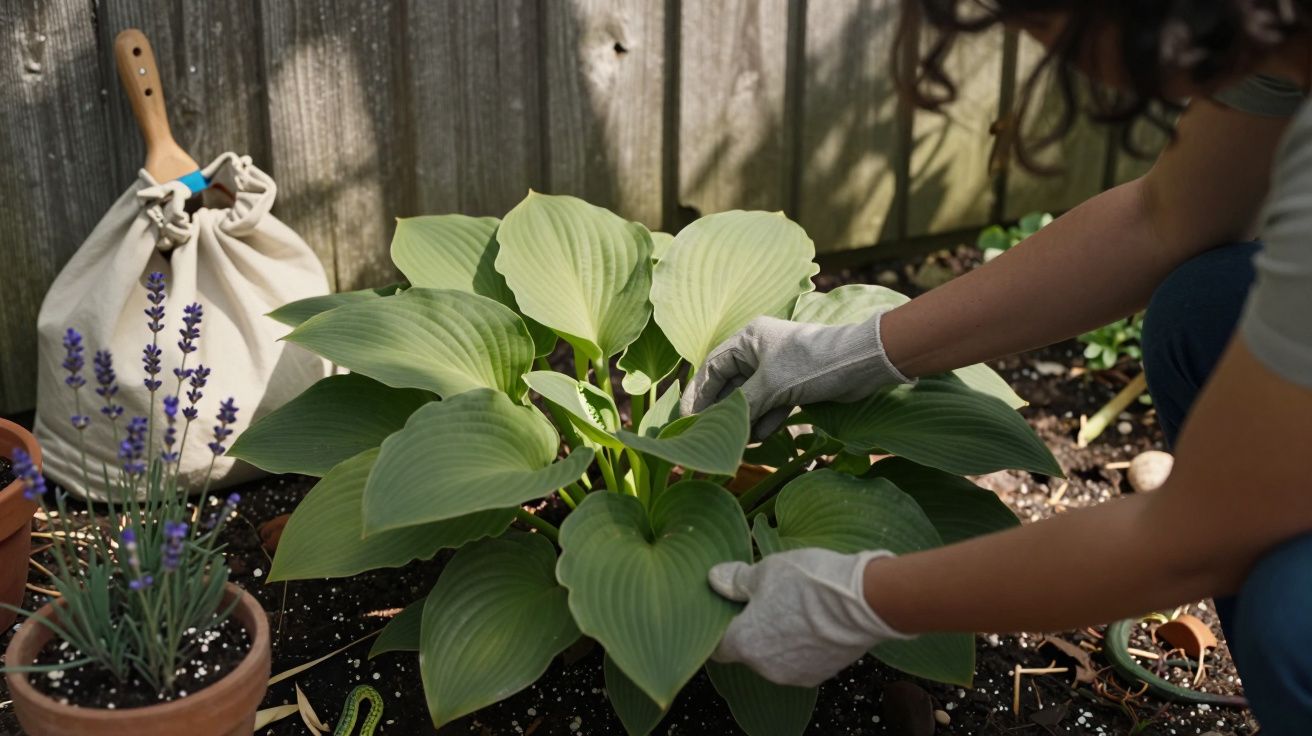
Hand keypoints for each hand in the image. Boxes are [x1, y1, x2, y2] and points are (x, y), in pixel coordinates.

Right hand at [680, 312, 911, 438]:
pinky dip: (764, 420)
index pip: (711, 368)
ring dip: (743, 420)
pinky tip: (757, 437)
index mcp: (748, 339)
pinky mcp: (793, 385)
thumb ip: (742, 406)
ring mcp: (777, 369)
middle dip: (722, 411)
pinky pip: (769, 405)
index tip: (686, 419)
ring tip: (734, 441)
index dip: (697, 394)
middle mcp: (759, 351)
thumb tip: (722, 428)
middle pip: (729, 385)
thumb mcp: (771, 385)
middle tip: (708, 436)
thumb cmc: (813, 364)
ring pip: (750, 398)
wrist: (862, 364)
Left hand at [708, 548, 909, 687]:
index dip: (720, 626)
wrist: (865, 601)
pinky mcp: (822, 673)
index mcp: (745, 644)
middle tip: (766, 597)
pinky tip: (815, 617)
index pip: (717, 647)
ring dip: (779, 635)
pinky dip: (802, 642)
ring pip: (776, 655)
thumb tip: (715, 579)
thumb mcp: (766, 570)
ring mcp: (797, 674)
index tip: (730, 607)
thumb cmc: (810, 582)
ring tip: (795, 604)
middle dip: (753, 627)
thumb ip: (736, 580)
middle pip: (749, 649)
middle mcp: (767, 668)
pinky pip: (801, 658)